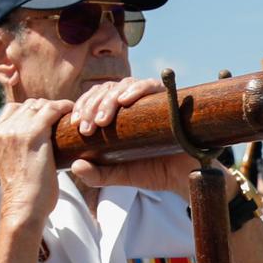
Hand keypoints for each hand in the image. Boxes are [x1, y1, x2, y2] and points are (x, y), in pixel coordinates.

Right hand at [0, 98, 72, 232]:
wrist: (23, 209)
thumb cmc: (24, 194)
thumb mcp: (12, 166)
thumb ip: (18, 150)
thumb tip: (37, 145)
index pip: (12, 110)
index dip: (31, 110)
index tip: (47, 117)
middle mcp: (2, 131)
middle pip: (28, 105)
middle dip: (45, 108)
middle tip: (62, 116)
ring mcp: (16, 131)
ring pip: (40, 105)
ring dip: (55, 107)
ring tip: (69, 114)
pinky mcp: (33, 134)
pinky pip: (51, 110)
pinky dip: (63, 108)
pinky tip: (72, 112)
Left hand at [66, 77, 229, 200]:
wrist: (186, 178)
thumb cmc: (155, 171)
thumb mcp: (122, 175)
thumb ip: (99, 175)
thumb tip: (75, 167)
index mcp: (119, 114)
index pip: (95, 97)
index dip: (82, 106)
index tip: (75, 125)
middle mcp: (133, 102)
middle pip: (106, 89)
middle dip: (91, 106)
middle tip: (86, 127)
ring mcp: (150, 99)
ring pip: (124, 84)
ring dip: (109, 99)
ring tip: (102, 120)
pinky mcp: (169, 99)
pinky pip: (151, 85)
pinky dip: (137, 89)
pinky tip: (125, 100)